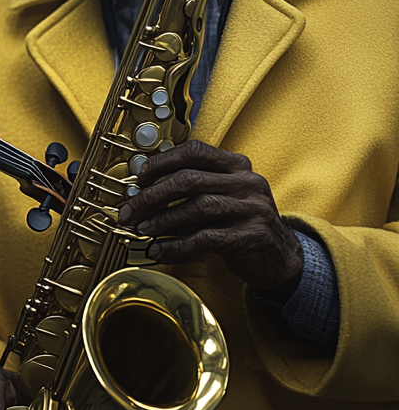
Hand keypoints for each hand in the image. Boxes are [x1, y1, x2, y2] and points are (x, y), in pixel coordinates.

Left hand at [119, 139, 303, 294]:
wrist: (280, 258)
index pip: (195, 151)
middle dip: (152, 196)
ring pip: (196, 207)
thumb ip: (192, 189)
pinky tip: (159, 250)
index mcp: (237, 165)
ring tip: (141, 229)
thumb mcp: (221, 197)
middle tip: (129, 210)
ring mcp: (253, 209)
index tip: (139, 176)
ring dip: (162, 220)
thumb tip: (144, 192)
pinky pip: (205, 239)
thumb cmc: (240, 223)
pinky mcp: (252, 237)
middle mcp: (247, 182)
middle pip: (189, 180)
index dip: (163, 161)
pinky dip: (177, 246)